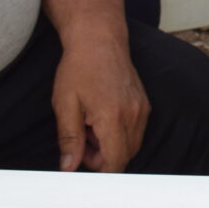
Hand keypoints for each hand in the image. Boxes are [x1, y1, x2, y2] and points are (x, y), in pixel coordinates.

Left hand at [51, 32, 149, 173]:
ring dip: (111, 145)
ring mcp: (141, 108)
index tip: (80, 160)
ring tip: (89, 127)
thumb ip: (69, 139)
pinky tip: (101, 118)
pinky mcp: (143, 103)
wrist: (98, 38)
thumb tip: (69, 166)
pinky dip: (119, 133)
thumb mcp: (65, 104)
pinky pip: (136, 130)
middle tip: (80, 141)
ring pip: (131, 144)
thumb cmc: (79, 67)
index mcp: (112, 117)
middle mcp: (133, 115)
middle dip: (102, 158)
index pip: (114, 162)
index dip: (97, 168)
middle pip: (125, 156)